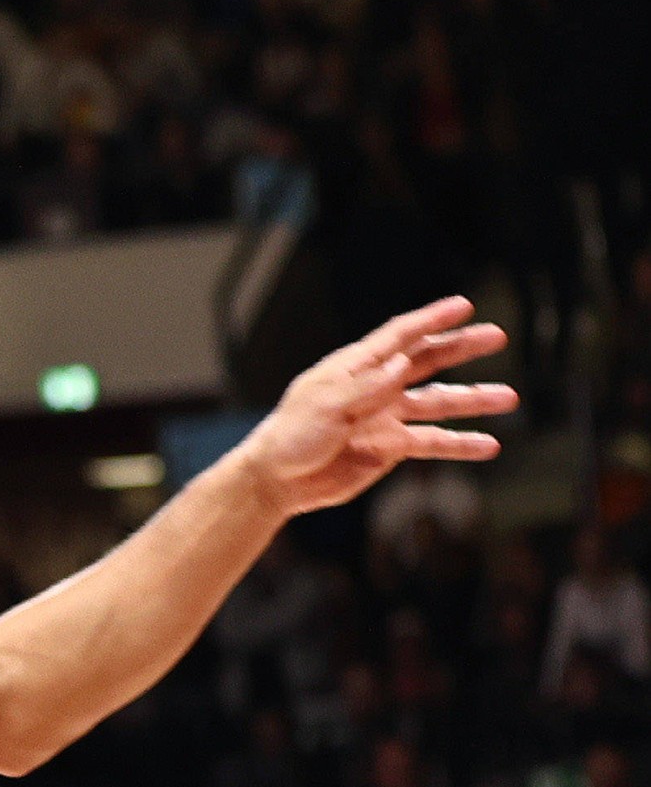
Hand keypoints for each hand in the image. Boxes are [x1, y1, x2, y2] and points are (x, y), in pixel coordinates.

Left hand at [237, 295, 514, 515]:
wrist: (277, 480)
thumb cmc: (291, 436)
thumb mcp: (325, 408)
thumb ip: (366, 387)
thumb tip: (403, 362)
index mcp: (355, 369)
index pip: (399, 337)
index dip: (431, 320)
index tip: (464, 306)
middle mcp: (376, 387)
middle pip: (426, 361)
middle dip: (461, 348)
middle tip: (498, 337)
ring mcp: (385, 417)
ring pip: (437, 403)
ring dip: (472, 400)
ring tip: (509, 397)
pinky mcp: (390, 447)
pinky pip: (432, 442)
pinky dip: (459, 443)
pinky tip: (488, 445)